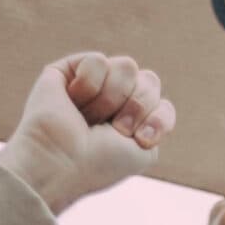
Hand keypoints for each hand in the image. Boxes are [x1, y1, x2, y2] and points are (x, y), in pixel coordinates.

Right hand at [0, 52, 176, 213]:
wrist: (61, 162)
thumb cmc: (99, 164)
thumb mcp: (144, 150)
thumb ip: (159, 118)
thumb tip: (145, 81)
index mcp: (132, 122)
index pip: (162, 104)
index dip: (158, 119)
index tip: (140, 140)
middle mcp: (114, 101)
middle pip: (149, 80)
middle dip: (136, 107)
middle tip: (111, 130)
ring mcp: (92, 84)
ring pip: (127, 66)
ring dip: (111, 99)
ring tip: (87, 119)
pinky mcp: (68, 70)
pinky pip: (98, 61)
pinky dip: (89, 85)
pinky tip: (72, 101)